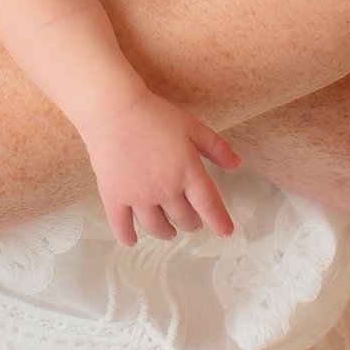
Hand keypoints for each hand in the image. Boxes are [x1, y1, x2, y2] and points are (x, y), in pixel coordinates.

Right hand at [77, 88, 240, 245]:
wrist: (113, 109)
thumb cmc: (155, 114)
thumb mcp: (191, 126)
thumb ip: (216, 147)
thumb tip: (236, 165)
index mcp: (188, 172)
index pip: (209, 205)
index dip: (220, 222)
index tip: (226, 232)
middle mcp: (166, 190)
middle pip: (183, 218)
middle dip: (190, 222)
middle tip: (190, 221)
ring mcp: (139, 196)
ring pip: (156, 227)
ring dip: (166, 233)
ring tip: (169, 232)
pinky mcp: (114, 196)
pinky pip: (121, 225)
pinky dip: (127, 236)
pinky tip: (131, 240)